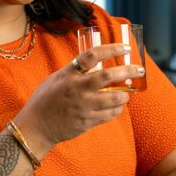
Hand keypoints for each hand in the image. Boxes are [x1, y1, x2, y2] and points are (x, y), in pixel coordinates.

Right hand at [14, 43, 144, 147]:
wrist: (36, 126)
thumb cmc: (45, 100)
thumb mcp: (56, 79)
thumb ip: (74, 72)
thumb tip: (94, 64)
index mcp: (68, 75)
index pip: (92, 56)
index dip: (111, 50)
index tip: (125, 48)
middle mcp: (77, 89)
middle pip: (108, 76)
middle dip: (127, 71)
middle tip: (139, 70)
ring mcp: (83, 107)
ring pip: (113, 99)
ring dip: (125, 95)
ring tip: (128, 93)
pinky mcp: (86, 122)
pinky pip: (109, 115)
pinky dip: (117, 110)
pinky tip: (118, 106)